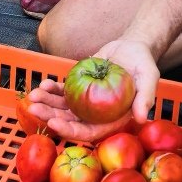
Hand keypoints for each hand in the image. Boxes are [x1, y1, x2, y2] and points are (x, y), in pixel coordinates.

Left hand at [28, 38, 159, 142]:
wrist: (133, 48)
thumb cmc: (144, 65)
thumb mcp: (148, 79)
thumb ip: (145, 98)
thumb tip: (141, 118)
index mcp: (112, 121)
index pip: (88, 133)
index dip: (71, 131)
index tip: (54, 124)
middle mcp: (96, 116)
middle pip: (70, 122)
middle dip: (50, 117)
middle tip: (34, 109)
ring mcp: (86, 102)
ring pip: (62, 108)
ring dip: (46, 104)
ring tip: (33, 95)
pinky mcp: (80, 88)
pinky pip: (63, 92)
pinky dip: (52, 89)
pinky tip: (44, 83)